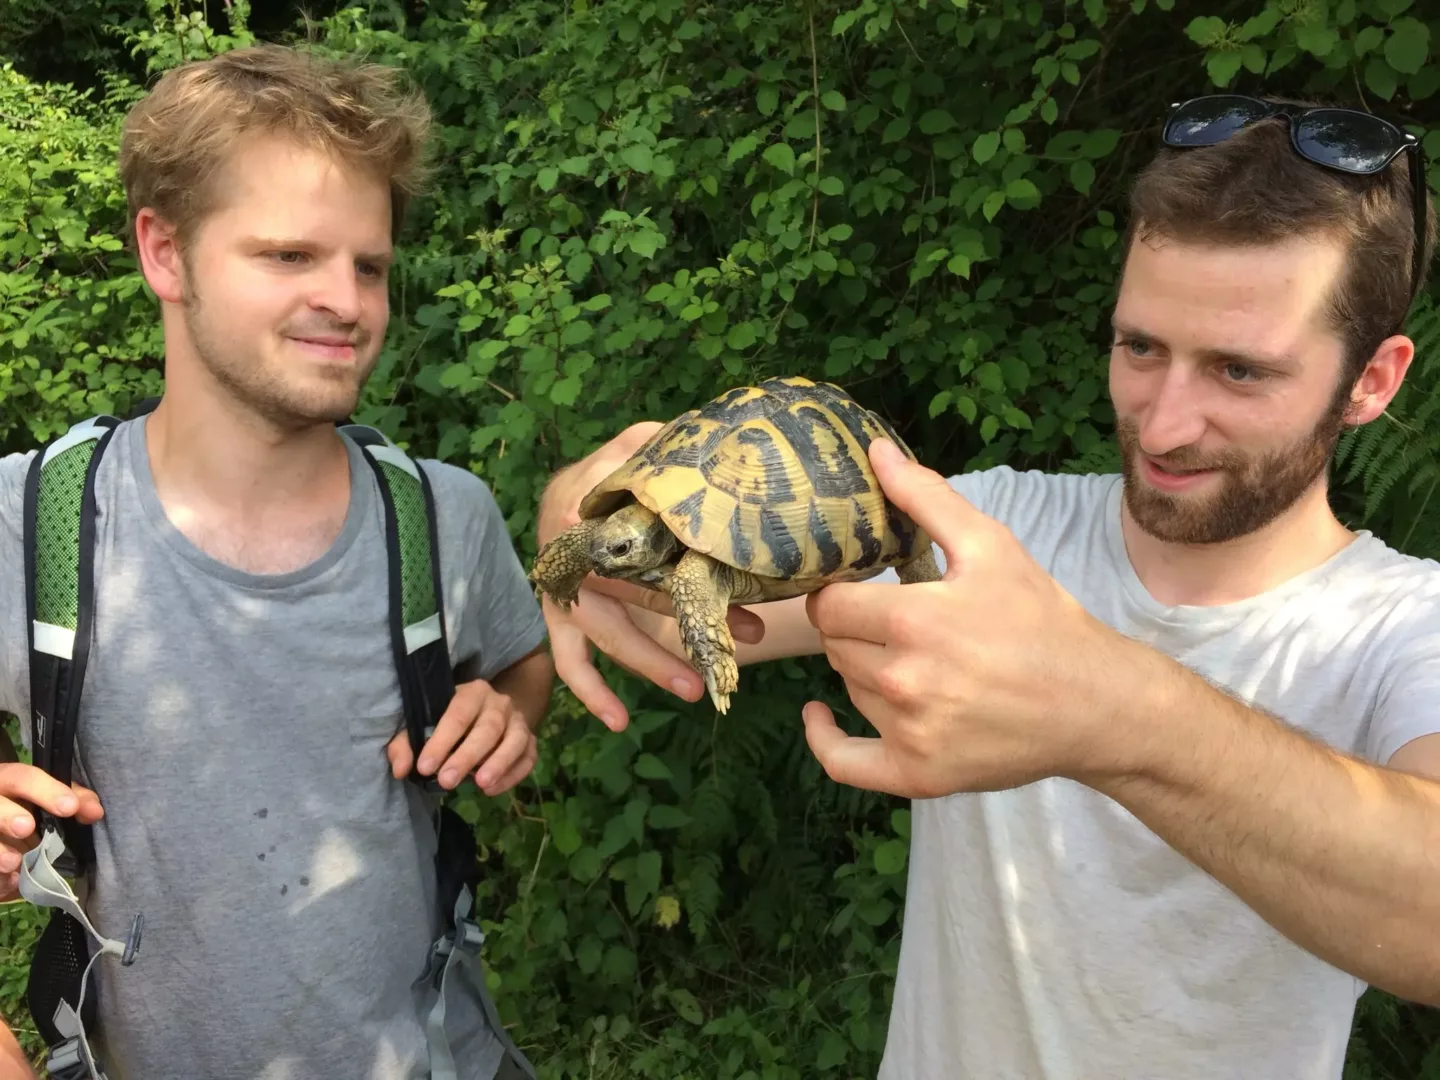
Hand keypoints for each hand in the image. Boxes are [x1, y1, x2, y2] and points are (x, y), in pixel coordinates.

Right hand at [0, 764, 103, 900]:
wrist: (5, 843)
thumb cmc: (28, 812)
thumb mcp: (50, 800)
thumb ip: (74, 801)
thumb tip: (95, 812)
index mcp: (8, 781)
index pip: (23, 776)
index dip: (46, 790)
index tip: (69, 807)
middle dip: (8, 814)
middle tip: (26, 827)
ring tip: (13, 862)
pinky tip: (8, 879)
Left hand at [387, 679, 536, 795]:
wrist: (488, 712)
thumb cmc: (449, 720)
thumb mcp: (424, 723)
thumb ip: (406, 743)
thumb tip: (401, 769)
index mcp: (472, 692)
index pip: (457, 714)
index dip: (441, 741)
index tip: (425, 767)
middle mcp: (500, 703)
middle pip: (488, 728)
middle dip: (467, 756)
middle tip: (447, 782)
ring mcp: (519, 721)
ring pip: (515, 740)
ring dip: (499, 763)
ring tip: (481, 785)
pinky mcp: (530, 741)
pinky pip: (528, 758)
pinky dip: (513, 775)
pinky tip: (491, 790)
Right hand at [538, 422, 763, 731]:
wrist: (565, 491)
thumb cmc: (613, 472)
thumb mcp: (636, 445)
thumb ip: (662, 448)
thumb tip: (710, 452)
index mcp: (587, 509)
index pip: (643, 549)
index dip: (695, 573)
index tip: (747, 592)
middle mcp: (567, 553)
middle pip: (632, 595)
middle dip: (690, 622)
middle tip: (748, 638)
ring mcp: (560, 590)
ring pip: (604, 635)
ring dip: (649, 662)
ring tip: (694, 688)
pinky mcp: (558, 618)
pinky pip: (568, 661)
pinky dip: (590, 691)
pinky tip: (619, 719)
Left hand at [802, 439, 1130, 799]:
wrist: (1096, 704)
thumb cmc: (1043, 620)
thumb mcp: (991, 547)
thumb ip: (927, 498)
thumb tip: (875, 452)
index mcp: (917, 622)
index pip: (831, 604)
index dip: (840, 592)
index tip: (861, 587)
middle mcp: (906, 682)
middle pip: (835, 647)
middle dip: (855, 629)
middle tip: (893, 621)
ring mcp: (911, 734)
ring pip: (848, 689)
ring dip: (863, 671)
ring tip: (911, 658)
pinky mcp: (919, 775)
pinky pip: (842, 762)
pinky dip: (823, 738)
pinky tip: (817, 717)